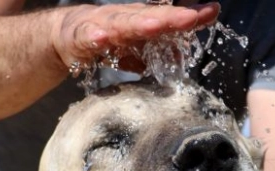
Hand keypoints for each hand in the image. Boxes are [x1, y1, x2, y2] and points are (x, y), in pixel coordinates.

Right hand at [52, 3, 219, 72]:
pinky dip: (94, 37)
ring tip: (155, 25)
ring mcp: (100, 25)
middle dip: (171, 17)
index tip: (211, 11)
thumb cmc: (105, 37)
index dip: (188, 16)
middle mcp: (123, 18)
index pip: (167, 17)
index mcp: (138, 20)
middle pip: (148, 16)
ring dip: (138, 24)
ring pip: (120, 23)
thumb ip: (158, 50)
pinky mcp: (78, 38)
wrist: (63, 36)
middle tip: (192, 17)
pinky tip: (101, 38)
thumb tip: (182, 56)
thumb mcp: (135, 45)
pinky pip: (86, 38)